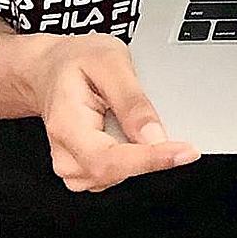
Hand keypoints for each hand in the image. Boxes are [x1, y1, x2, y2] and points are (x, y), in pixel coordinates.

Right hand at [22, 33, 201, 192]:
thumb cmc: (76, 62)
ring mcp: (73, 167)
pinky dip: (133, 155)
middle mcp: (66, 154)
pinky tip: (124, 128)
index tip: (185, 152)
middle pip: (118, 172)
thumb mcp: (109, 62)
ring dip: (140, 152)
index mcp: (67, 125)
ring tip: (127, 113)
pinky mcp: (85, 171)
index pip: (109, 159)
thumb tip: (156, 137)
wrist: (51, 69)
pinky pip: (119, 173)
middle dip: (150, 153)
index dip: (150, 159)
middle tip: (160, 117)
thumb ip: (132, 101)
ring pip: (121, 175)